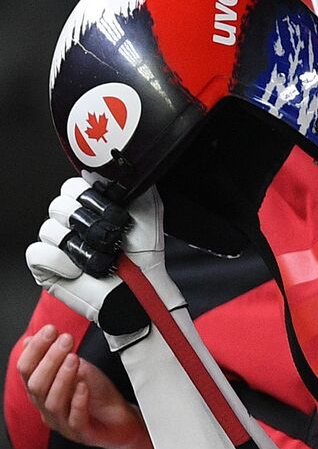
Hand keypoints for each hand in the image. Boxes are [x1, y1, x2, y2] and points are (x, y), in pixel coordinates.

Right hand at [16, 324, 153, 448]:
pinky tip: (83, 385)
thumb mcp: (80, 370)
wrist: (123, 422)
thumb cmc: (98, 397)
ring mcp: (63, 424)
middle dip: (49, 359)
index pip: (26, 371)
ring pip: (52, 402)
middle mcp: (47, 409)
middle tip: (64, 341)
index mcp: (42, 393)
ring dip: (62, 377)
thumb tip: (33, 339)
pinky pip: (75, 418)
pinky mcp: (82, 434)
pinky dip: (78, 399)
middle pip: (35, 385)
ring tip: (73, 359)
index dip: (35, 350)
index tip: (49, 331)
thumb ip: (58, 357)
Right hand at [27, 178, 181, 343]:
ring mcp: (55, 244)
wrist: (141, 288)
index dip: (92, 198)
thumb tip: (118, 160)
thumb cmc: (143, 254)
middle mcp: (68, 222)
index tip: (115, 213)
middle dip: (89, 223)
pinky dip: (61, 261)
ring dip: (81, 246)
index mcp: (87, 206)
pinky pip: (38, 251)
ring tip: (101, 259)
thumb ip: (136, 182)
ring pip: (49, 229)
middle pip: (58, 205)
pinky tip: (80, 271)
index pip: (72, 186)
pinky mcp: (44, 266)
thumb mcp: (147, 209)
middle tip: (111, 239)